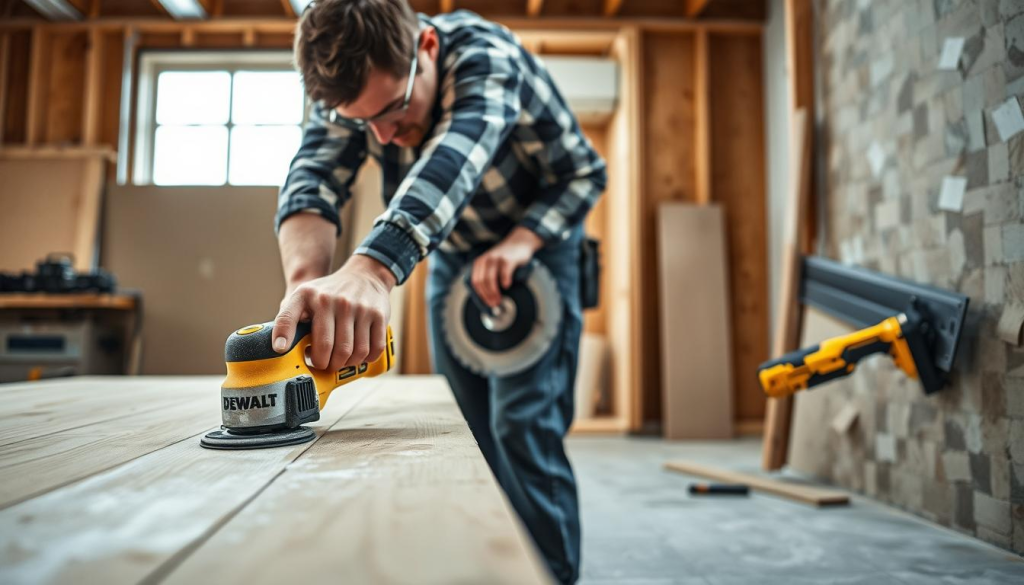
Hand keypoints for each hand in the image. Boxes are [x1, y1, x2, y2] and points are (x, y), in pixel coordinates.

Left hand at [273, 255, 395, 370]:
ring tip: (340, 360)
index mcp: (309, 296)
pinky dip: (366, 359)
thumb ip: (289, 318)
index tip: (280, 351)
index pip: (288, 317)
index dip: (283, 336)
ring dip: (346, 364)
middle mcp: (334, 301)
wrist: (364, 276)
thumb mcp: (305, 296)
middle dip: (324, 364)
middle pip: (327, 348)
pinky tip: (358, 356)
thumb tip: (280, 348)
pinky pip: (373, 349)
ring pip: (353, 353)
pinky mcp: (378, 315)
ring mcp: (359, 308)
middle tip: (324, 365)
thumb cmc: (329, 293)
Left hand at [471, 227, 542, 307]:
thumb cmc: (506, 257)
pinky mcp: (508, 259)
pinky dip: (504, 282)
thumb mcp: (492, 264)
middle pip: (482, 282)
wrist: (520, 242)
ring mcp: (496, 258)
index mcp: (480, 262)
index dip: (481, 295)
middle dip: (487, 295)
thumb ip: (488, 276)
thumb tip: (488, 298)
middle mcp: (486, 259)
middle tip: (494, 303)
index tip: (487, 303)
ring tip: (499, 299)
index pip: (475, 282)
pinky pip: (504, 273)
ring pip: (490, 279)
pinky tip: (506, 286)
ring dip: (494, 292)